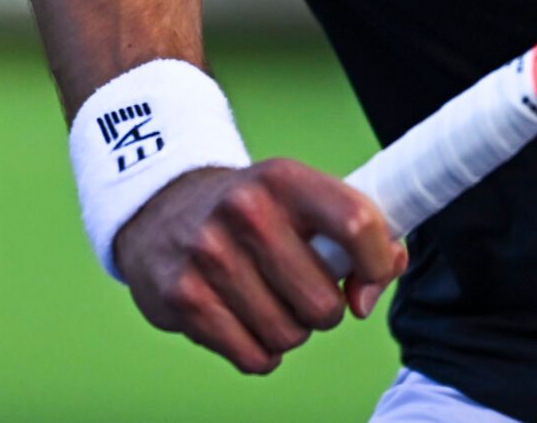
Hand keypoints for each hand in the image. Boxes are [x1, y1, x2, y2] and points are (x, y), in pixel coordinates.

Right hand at [110, 158, 405, 374]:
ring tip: (265, 300)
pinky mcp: (184, 296)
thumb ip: (357, 235)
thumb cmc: (248, 213)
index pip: (357, 222)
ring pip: (289, 336)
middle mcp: (245, 209)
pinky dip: (256, 350)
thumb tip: (368, 294)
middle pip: (324, 304)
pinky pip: (254, 357)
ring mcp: (209, 253)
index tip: (368, 278)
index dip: (377, 263)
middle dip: (321, 310)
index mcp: (284, 179)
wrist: (159, 208)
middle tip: (298, 288)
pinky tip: (240, 318)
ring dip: (286, 331)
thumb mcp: (300, 199)